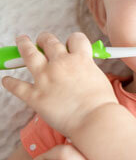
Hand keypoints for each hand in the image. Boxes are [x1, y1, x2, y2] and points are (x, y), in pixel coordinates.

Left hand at [1, 32, 118, 136]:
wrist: (95, 120)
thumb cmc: (102, 104)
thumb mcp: (100, 78)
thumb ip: (88, 70)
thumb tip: (83, 69)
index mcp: (80, 59)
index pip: (75, 38)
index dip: (73, 40)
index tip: (70, 44)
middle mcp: (61, 64)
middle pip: (49, 42)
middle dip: (45, 39)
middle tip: (42, 41)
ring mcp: (46, 79)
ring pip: (29, 54)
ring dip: (23, 45)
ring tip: (21, 40)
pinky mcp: (35, 96)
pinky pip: (17, 86)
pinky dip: (10, 82)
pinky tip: (7, 80)